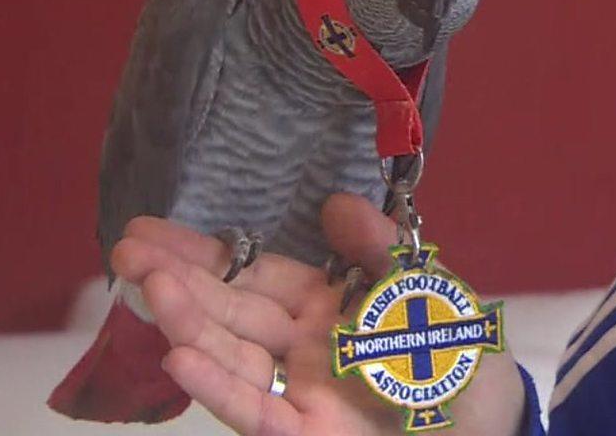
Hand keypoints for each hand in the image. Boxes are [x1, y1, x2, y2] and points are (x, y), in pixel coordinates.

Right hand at [111, 194, 526, 434]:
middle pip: (228, 312)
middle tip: (123, 251)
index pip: (250, 275)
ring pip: (232, 357)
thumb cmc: (457, 356)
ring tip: (147, 288)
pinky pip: (257, 414)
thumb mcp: (423, 290)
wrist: (492, 428)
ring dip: (188, 325)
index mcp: (320, 307)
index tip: (147, 230)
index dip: (202, 253)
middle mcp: (297, 349)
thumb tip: (333, 203)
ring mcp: (298, 395)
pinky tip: (178, 359)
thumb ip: (377, 251)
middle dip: (177, 282)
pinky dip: (218, 389)